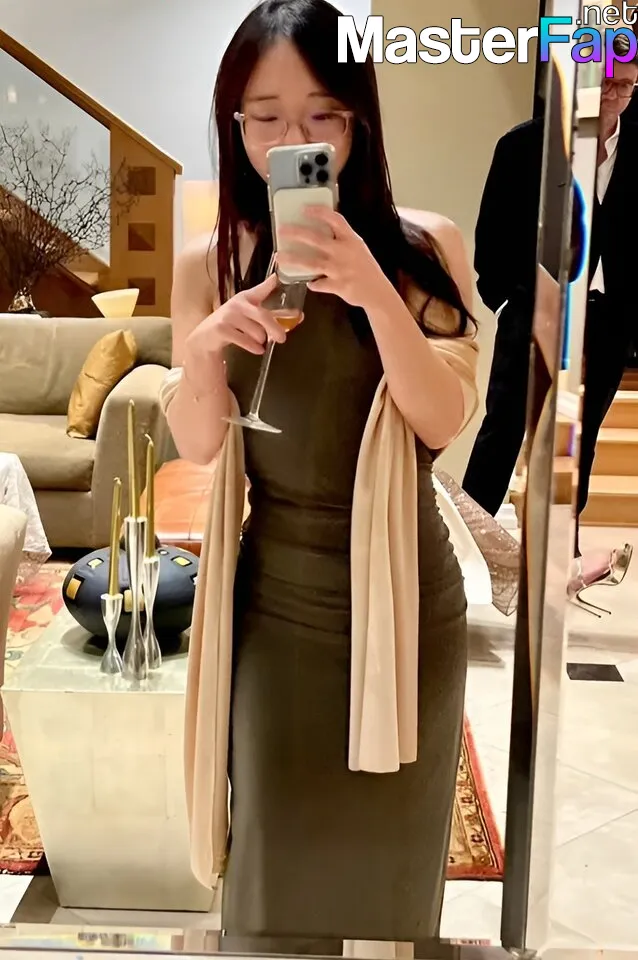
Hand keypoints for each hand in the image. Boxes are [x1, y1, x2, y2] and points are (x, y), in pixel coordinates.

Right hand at [186, 272, 284, 356]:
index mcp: (247, 298)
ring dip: (261, 340)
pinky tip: (256, 349)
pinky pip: (245, 341)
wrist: (207, 336)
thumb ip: (274, 315)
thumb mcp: (251, 315)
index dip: (270, 282)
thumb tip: (300, 316)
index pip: (261, 289)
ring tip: (259, 342)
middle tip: (282, 338)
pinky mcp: (222, 328)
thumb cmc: (234, 324)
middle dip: (275, 328)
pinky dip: (254, 347)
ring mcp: (229, 316)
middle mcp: (238, 304)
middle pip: (263, 316)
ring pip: (256, 331)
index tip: (278, 277)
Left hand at [276, 207, 391, 309]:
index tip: (304, 209)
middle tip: (282, 230)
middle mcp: (344, 252)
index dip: (319, 212)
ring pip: (312, 263)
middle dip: (297, 233)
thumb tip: (322, 231)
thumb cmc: (366, 268)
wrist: (378, 292)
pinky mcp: (337, 286)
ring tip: (280, 257)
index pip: (334, 220)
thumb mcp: (358, 248)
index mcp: (351, 239)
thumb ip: (342, 239)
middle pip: (316, 239)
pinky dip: (313, 284)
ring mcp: (340, 269)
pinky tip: (308, 282)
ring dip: (294, 259)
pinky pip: (319, 284)